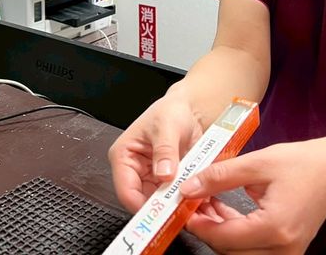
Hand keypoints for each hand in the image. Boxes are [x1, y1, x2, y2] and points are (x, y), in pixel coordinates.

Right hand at [108, 86, 205, 212]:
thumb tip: (163, 174)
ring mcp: (152, 179)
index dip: (142, 207)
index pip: (126, 191)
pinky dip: (188, 202)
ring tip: (195, 208)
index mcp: (123, 157)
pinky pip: (176, 199)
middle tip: (182, 214)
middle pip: (143, 202)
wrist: (190, 110)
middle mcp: (135, 171)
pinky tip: (201, 203)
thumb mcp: (167, 126)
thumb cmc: (171, 111)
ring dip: (177, 208)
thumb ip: (165, 150)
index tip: (162, 214)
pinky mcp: (168, 183)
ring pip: (161, 204)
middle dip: (163, 210)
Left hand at [179, 138, 325, 253]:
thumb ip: (220, 177)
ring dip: (219, 230)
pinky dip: (234, 230)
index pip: (224, 238)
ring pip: (239, 252)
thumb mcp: (256, 163)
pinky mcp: (286, 247)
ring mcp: (287, 251)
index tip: (183, 208)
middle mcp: (283, 247)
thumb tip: (190, 187)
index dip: (199, 224)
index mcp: (275, 228)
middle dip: (207, 228)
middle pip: (230, 251)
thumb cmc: (304, 163)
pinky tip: (222, 208)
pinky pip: (252, 246)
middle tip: (192, 203)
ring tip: (205, 201)